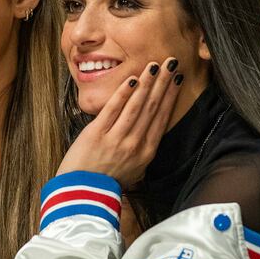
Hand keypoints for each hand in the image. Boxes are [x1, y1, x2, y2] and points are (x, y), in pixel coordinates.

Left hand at [57, 57, 182, 188]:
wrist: (82, 194)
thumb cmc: (106, 183)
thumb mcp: (133, 171)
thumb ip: (142, 151)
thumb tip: (150, 133)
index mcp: (146, 153)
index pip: (161, 118)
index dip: (170, 96)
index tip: (177, 80)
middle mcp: (135, 145)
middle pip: (152, 108)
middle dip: (162, 83)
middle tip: (171, 64)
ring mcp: (116, 139)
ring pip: (136, 106)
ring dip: (147, 83)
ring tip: (154, 66)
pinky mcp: (96, 134)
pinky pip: (113, 110)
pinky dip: (123, 94)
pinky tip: (132, 80)